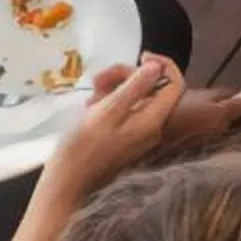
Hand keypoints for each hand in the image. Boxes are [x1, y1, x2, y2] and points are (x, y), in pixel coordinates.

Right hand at [50, 54, 202, 196]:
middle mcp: (152, 127)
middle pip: (152, 88)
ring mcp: (138, 134)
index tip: (140, 56)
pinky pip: (125, 111)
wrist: (66, 184)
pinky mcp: (124, 138)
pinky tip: (91, 106)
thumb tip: (157, 66)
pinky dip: (110, 102)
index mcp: (153, 120)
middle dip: (127, 76)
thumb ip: (134, 87)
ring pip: (136, 98)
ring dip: (115, 87)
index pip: (175, 84)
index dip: (163, 64)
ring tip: (91, 93)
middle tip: (99, 78)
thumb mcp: (108, 111)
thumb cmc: (83, 147)